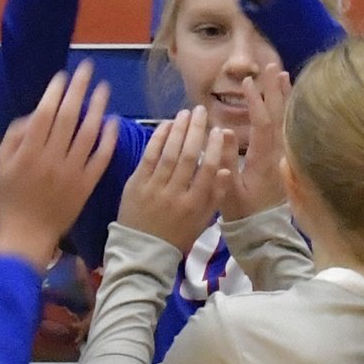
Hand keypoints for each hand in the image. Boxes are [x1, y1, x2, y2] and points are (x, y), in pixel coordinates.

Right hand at [0, 63, 116, 266]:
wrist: (27, 234)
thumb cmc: (10, 198)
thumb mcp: (0, 165)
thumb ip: (14, 137)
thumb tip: (33, 115)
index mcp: (28, 152)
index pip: (44, 114)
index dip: (54, 92)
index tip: (62, 76)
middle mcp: (51, 159)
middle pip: (68, 117)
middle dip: (78, 90)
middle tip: (87, 69)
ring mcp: (71, 172)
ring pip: (88, 134)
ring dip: (97, 108)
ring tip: (103, 89)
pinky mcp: (86, 184)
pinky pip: (100, 158)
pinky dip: (108, 139)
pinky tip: (113, 121)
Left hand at [119, 106, 232, 254]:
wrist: (143, 251)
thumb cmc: (177, 236)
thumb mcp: (202, 222)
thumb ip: (215, 196)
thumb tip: (228, 170)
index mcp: (194, 204)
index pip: (208, 170)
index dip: (214, 148)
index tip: (218, 130)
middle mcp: (175, 194)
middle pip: (188, 157)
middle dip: (195, 131)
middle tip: (201, 111)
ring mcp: (154, 188)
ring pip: (169, 154)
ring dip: (177, 130)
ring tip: (185, 113)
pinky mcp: (136, 184)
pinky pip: (148, 158)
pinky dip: (157, 140)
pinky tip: (165, 125)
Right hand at [225, 68, 290, 220]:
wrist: (264, 232)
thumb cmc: (242, 213)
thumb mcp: (227, 191)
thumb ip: (225, 161)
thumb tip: (223, 131)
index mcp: (264, 160)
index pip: (261, 123)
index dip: (255, 101)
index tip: (247, 82)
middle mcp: (279, 155)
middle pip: (279, 116)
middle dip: (274, 90)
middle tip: (270, 65)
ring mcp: (285, 156)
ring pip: (287, 120)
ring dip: (284, 96)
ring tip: (281, 73)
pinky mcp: (287, 159)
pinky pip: (289, 127)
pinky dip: (288, 109)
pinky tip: (286, 98)